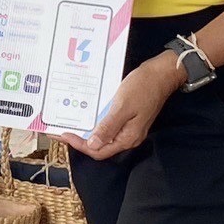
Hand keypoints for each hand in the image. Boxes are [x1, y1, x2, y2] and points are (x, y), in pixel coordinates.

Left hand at [60, 54, 179, 160]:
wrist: (162, 73)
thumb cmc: (143, 87)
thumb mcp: (122, 106)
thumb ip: (108, 127)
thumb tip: (93, 145)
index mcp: (127, 137)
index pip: (98, 151)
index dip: (79, 145)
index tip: (63, 135)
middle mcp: (128, 136)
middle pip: (100, 146)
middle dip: (80, 140)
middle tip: (62, 130)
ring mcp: (129, 128)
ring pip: (103, 135)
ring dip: (87, 131)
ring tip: (71, 123)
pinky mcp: (129, 118)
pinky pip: (109, 125)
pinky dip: (96, 122)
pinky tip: (87, 114)